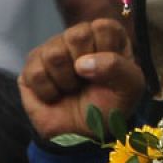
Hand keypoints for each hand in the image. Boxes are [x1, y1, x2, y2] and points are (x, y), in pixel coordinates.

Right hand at [19, 19, 144, 142]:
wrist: (85, 135)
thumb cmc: (110, 107)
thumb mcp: (130, 88)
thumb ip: (118, 68)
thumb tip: (82, 63)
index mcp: (106, 36)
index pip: (104, 27)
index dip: (107, 52)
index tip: (108, 72)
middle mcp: (78, 37)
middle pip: (77, 34)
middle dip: (85, 67)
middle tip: (87, 81)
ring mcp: (53, 49)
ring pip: (54, 54)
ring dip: (66, 82)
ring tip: (72, 89)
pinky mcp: (32, 66)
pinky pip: (35, 73)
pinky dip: (49, 92)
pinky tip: (55, 95)